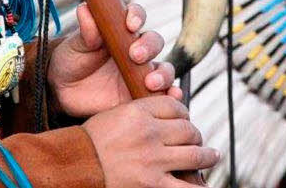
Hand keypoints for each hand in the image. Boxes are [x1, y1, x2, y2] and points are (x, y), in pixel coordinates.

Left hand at [48, 2, 179, 116]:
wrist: (65, 92)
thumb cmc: (72, 60)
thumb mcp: (75, 45)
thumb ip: (85, 31)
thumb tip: (85, 8)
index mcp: (121, 31)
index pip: (136, 17)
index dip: (137, 16)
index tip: (130, 24)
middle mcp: (136, 49)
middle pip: (154, 42)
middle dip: (149, 47)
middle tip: (135, 55)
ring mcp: (141, 73)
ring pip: (164, 68)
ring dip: (163, 73)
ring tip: (151, 82)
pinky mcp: (142, 94)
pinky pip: (163, 94)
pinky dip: (172, 95)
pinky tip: (172, 97)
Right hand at [82, 96, 219, 187]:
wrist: (72, 169)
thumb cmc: (89, 143)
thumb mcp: (113, 115)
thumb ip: (140, 112)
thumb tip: (168, 113)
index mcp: (138, 111)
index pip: (175, 105)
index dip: (183, 111)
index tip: (184, 117)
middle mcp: (150, 133)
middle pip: (188, 128)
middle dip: (194, 134)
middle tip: (196, 139)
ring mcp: (154, 160)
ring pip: (195, 154)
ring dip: (207, 155)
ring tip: (212, 156)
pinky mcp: (153, 185)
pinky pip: (186, 187)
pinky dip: (200, 187)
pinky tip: (205, 185)